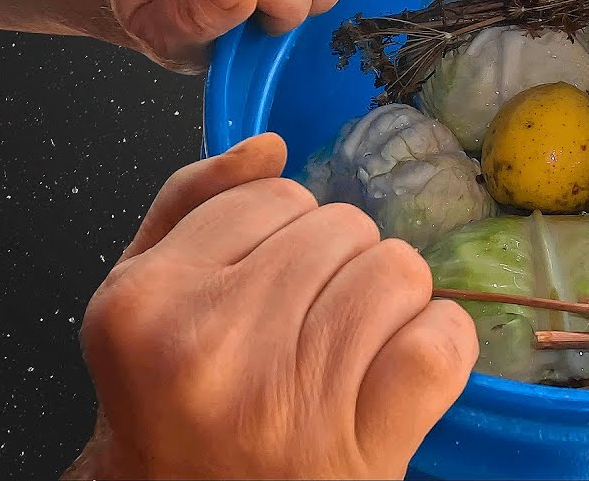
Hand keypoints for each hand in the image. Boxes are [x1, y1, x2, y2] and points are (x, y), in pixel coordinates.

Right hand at [64, 134, 477, 479]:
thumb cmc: (173, 406)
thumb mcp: (145, 301)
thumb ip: (191, 207)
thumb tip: (270, 146)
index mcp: (149, 300)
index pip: (275, 196)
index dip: (284, 236)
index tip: (267, 286)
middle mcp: (212, 346)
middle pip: (343, 226)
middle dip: (339, 263)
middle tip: (307, 325)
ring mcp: (292, 399)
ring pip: (399, 269)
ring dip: (390, 300)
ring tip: (349, 348)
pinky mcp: (365, 443)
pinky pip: (443, 338)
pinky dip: (440, 341)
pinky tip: (397, 368)